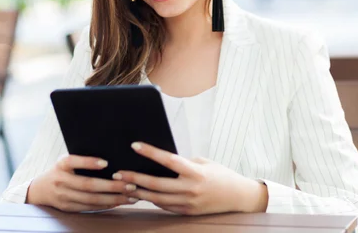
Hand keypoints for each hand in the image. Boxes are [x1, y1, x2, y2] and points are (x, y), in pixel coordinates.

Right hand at [27, 154, 137, 211]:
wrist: (39, 190)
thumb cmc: (59, 171)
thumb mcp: (65, 161)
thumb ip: (81, 159)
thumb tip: (109, 157)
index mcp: (61, 164)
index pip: (73, 161)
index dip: (89, 162)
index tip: (105, 162)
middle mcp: (61, 181)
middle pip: (88, 185)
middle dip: (111, 186)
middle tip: (130, 184)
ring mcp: (64, 196)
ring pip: (92, 200)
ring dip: (113, 198)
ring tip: (130, 195)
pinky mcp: (69, 208)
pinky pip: (91, 208)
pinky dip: (107, 205)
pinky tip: (120, 202)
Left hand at [113, 142, 267, 214]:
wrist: (239, 197)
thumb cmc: (221, 175)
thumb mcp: (204, 162)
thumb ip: (183, 162)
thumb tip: (161, 160)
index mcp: (195, 172)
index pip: (168, 160)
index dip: (150, 152)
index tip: (135, 145)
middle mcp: (190, 189)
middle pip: (156, 184)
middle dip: (135, 178)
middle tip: (118, 173)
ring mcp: (188, 203)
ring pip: (156, 198)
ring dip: (138, 192)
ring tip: (123, 185)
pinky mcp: (187, 212)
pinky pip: (164, 206)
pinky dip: (151, 200)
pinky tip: (139, 194)